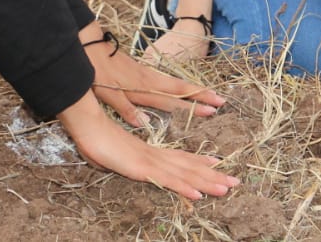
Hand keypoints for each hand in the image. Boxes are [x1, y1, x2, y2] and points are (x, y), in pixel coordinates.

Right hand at [59, 92, 238, 201]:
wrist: (86, 124)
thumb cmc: (94, 137)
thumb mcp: (109, 154)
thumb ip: (117, 159)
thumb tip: (117, 162)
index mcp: (149, 152)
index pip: (180, 158)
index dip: (199, 163)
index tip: (216, 165)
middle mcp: (154, 156)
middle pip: (189, 166)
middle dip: (213, 175)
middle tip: (234, 181)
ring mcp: (150, 161)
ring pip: (184, 175)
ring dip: (207, 183)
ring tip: (226, 188)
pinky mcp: (142, 168)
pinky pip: (167, 181)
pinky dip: (184, 188)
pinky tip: (198, 195)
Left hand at [83, 27, 223, 127]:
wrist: (90, 46)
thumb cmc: (96, 72)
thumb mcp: (107, 93)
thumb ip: (125, 108)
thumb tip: (145, 123)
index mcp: (142, 88)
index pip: (173, 99)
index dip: (192, 106)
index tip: (212, 110)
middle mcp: (150, 81)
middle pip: (181, 89)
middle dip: (202, 96)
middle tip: (221, 101)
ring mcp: (148, 74)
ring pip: (176, 83)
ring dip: (194, 90)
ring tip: (211, 94)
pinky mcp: (143, 71)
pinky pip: (168, 80)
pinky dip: (181, 85)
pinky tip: (184, 89)